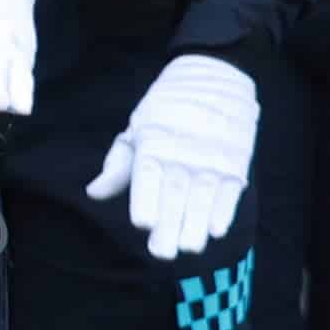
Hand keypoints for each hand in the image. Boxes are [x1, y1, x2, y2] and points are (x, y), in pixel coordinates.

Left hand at [83, 51, 256, 260]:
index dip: (147, 199)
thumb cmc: (167, 108)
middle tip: (162, 253)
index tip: (143, 223)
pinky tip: (216, 230)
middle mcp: (182, 153)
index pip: (148, 176)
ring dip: (196, 224)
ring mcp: (211, 158)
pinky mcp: (235, 163)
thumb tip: (94, 192)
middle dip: (169, 225)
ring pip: (202, 197)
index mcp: (153, 144)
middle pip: (175, 193)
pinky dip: (224, 211)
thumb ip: (118, 164)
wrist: (216, 77)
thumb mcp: (137, 128)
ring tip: (188, 248)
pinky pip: (229, 191)